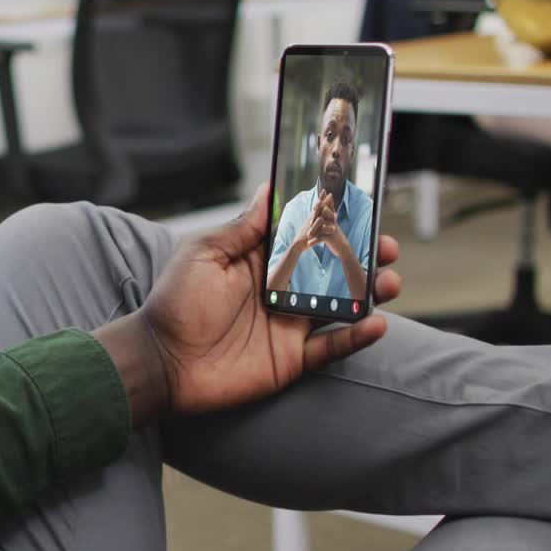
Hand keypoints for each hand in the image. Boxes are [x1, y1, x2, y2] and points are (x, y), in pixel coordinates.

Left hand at [102, 183, 401, 420]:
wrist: (161, 361)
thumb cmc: (175, 303)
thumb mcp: (205, 253)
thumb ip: (244, 227)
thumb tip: (270, 188)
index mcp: (260, 260)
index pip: (306, 236)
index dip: (334, 223)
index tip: (362, 206)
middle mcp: (280, 289)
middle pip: (333, 268)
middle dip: (363, 256)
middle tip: (386, 247)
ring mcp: (289, 324)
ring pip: (341, 304)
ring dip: (369, 292)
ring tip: (388, 282)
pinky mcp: (292, 359)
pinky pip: (332, 347)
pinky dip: (356, 336)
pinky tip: (375, 323)